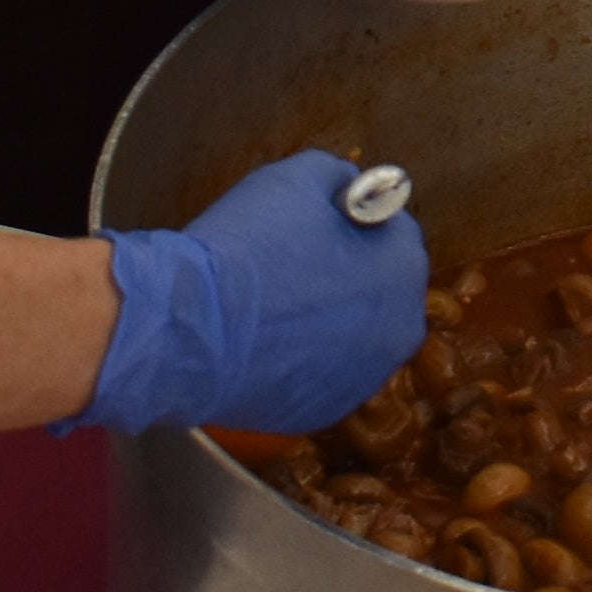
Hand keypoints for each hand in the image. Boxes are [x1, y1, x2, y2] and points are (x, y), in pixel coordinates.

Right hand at [67, 149, 432, 437]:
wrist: (188, 329)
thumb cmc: (247, 248)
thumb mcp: (297, 177)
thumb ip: (338, 179)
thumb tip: (349, 191)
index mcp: (402, 270)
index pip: (393, 233)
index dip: (355, 222)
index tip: (322, 222)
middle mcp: (398, 332)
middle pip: (379, 289)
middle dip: (350, 273)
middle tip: (297, 261)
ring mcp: (361, 380)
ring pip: (353, 336)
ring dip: (328, 320)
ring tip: (277, 305)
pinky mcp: (321, 413)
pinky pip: (321, 373)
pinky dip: (302, 359)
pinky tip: (264, 344)